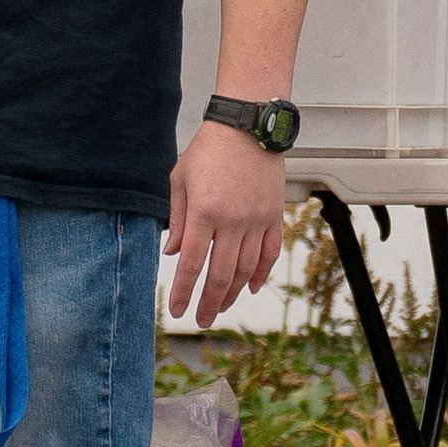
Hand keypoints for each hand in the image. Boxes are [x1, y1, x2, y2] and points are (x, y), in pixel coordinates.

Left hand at [164, 116, 293, 327]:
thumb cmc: (209, 149)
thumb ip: (177, 218)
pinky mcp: (274, 215)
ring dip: (232, 293)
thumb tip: (173, 253)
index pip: (193, 263)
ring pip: (246, 269)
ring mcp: (256, 219)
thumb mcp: (181, 179)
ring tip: (220, 306)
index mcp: (204, 211)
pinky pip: (269, 252)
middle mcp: (232, 220)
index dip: (184, 291)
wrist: (248, 126)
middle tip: (201, 320)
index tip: (177, 310)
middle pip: (220, 274)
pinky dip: (260, 274)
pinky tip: (249, 288)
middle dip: (209, 302)